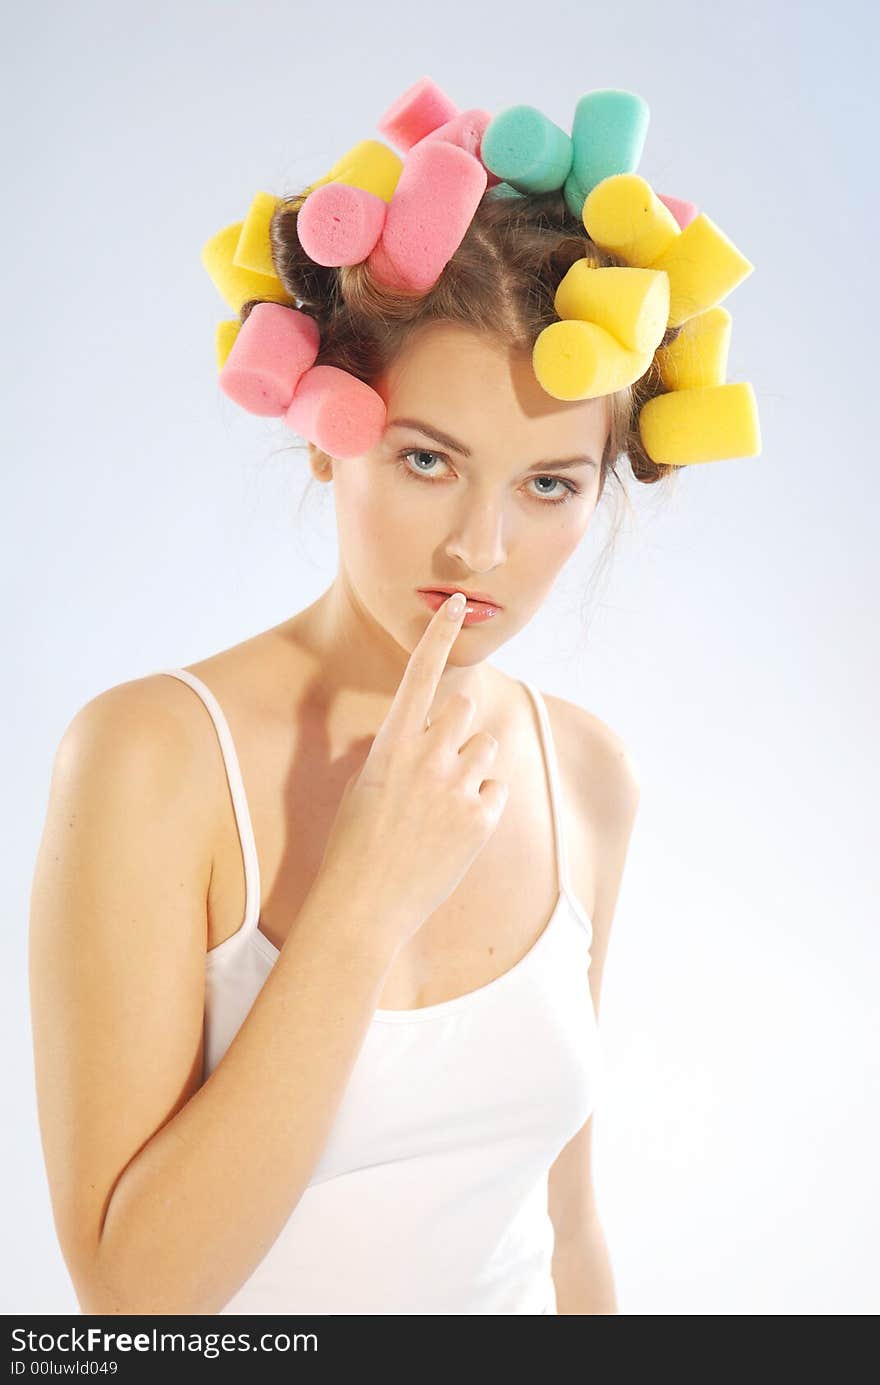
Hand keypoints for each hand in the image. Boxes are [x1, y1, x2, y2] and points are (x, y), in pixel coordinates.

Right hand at [317, 593, 509, 947]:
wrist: (365, 905)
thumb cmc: (355, 844)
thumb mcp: (365, 784)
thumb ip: (397, 749)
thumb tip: (420, 730)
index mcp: (390, 743)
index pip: (420, 673)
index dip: (440, 633)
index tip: (458, 603)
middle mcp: (427, 757)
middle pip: (465, 706)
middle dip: (458, 724)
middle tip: (438, 761)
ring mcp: (457, 788)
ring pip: (487, 745)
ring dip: (473, 762)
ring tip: (444, 800)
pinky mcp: (481, 819)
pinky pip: (497, 787)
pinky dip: (483, 800)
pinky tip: (456, 826)